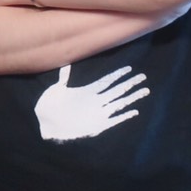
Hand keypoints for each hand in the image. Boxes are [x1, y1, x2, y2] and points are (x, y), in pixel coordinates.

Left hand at [35, 63, 149, 141]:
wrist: (46, 124)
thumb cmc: (49, 105)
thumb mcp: (56, 90)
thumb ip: (64, 78)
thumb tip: (67, 64)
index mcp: (87, 91)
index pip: (106, 81)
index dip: (117, 75)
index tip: (129, 68)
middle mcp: (95, 101)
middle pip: (116, 91)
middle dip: (130, 84)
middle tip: (143, 77)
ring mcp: (97, 113)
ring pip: (119, 103)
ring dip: (132, 98)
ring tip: (145, 91)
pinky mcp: (97, 126)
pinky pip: (114, 121)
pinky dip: (123, 116)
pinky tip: (134, 112)